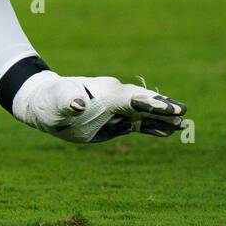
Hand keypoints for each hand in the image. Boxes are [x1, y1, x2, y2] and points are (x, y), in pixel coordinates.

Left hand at [12, 73, 186, 143]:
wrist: (42, 101)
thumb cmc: (49, 101)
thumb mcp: (56, 103)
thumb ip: (68, 101)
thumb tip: (77, 103)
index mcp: (105, 93)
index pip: (134, 99)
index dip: (154, 104)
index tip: (174, 109)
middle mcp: (114, 96)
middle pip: (144, 101)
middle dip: (163, 108)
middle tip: (183, 113)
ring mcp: (115, 105)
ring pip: (143, 111)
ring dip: (161, 118)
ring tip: (181, 125)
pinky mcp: (113, 116)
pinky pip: (136, 121)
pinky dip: (150, 126)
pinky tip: (165, 132)